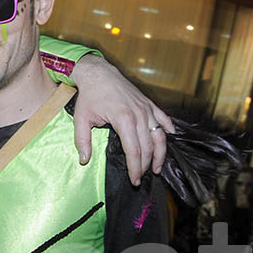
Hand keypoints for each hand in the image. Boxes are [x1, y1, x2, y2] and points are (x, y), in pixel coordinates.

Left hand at [70, 54, 174, 184]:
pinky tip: (170, 138)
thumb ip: (82, 141)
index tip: (134, 180)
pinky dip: (168, 130)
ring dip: (160, 154)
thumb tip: (84, 160)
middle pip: (148, 147)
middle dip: (145, 166)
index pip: (133, 151)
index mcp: (123, 119)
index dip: (135, 168)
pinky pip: (163, 119)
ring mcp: (147, 109)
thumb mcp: (81, 118)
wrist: (98, 73)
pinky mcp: (149, 104)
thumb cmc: (90, 95)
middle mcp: (139, 115)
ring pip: (160, 136)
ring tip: (156, 168)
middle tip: (140, 178)